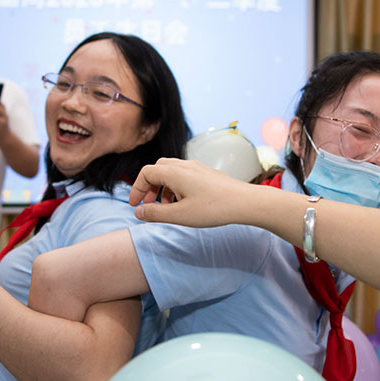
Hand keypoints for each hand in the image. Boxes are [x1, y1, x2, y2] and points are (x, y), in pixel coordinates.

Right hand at [129, 158, 254, 227]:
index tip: (134, 206)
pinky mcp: (205, 173)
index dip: (136, 189)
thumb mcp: (180, 215)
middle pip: (157, 169)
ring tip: (166, 208)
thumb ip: (155, 213)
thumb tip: (138, 212)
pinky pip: (183, 175)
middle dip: (149, 187)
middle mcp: (184, 165)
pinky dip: (175, 187)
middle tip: (147, 205)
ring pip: (170, 172)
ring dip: (162, 188)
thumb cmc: (214, 208)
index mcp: (174, 172)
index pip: (146, 173)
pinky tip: (182, 204)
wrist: (245, 202)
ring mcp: (196, 168)